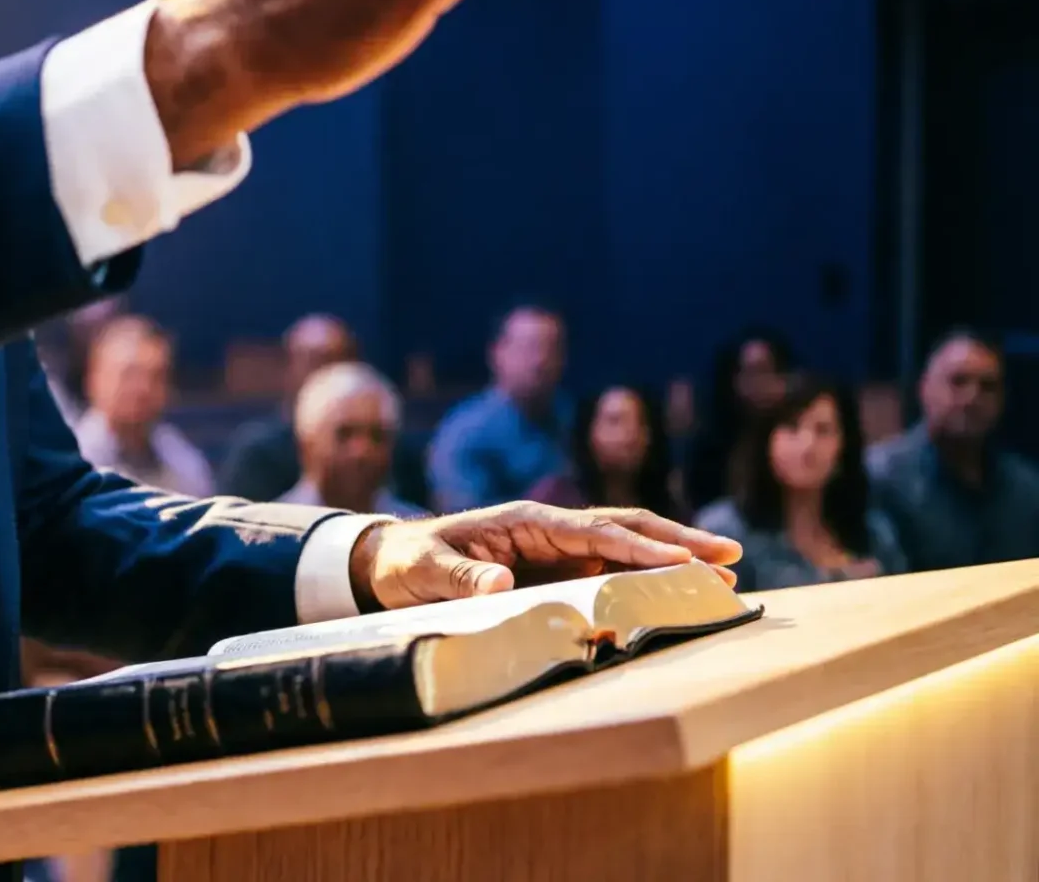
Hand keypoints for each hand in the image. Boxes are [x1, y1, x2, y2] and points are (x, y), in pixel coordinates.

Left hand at [347, 502, 741, 610]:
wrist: (389, 563)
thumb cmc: (407, 562)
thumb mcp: (423, 570)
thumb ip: (459, 576)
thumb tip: (499, 582)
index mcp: (525, 522)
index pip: (593, 530)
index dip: (638, 545)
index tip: (681, 558)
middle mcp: (549, 532)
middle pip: (624, 529)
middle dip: (677, 540)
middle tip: (730, 555)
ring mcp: (556, 553)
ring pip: (625, 551)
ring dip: (672, 560)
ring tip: (724, 576)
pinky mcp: (555, 574)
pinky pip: (607, 576)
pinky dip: (644, 583)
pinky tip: (676, 598)